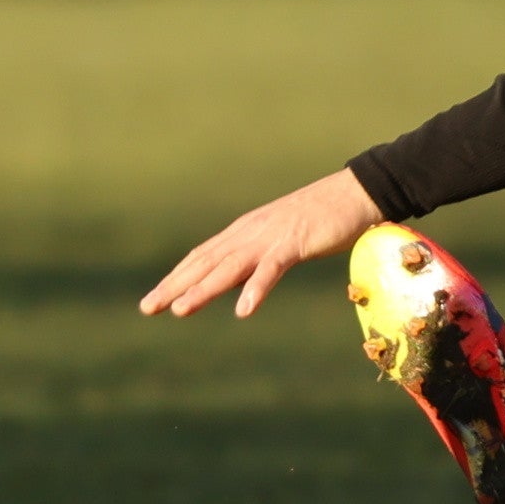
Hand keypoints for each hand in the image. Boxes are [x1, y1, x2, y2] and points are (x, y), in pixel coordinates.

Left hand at [140, 168, 383, 319]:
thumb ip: (260, 256)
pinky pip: (272, 268)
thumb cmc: (325, 217)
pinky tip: (243, 310)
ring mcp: (272, 237)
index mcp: (247, 232)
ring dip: (204, 289)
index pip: (203, 256)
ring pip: (230, 267)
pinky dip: (256, 288)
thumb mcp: (283, 239)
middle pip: (206, 262)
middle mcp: (251, 233)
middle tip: (146, 308)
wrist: (357, 192)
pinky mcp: (296, 242)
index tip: (153, 299)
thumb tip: (240, 279)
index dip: (176, 277)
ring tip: (179, 310)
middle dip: (175, 285)